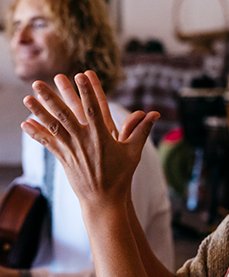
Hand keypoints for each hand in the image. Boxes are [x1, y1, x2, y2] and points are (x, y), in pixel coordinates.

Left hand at [20, 71, 159, 210]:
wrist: (105, 200)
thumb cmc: (121, 175)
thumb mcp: (134, 151)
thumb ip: (142, 129)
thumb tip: (154, 113)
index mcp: (102, 136)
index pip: (94, 109)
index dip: (88, 91)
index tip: (81, 75)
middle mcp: (85, 140)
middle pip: (65, 114)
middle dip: (52, 97)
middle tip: (40, 82)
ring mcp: (72, 149)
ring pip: (53, 126)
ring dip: (39, 111)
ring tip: (27, 97)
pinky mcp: (64, 158)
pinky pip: (48, 143)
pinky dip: (37, 133)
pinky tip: (25, 123)